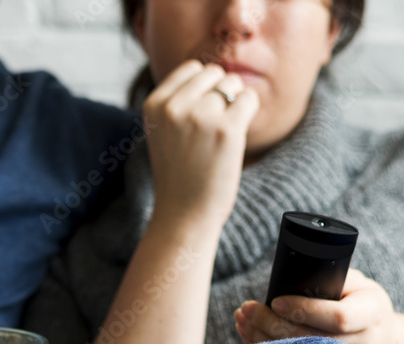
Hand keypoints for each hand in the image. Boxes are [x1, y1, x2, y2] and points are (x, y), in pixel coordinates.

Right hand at [143, 60, 260, 230]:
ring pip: (233, 84)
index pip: (192, 69)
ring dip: (235, 105)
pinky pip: (249, 99)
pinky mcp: (227, 128)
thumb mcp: (164, 132)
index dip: (204, 89)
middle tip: (212, 130)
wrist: (183, 215)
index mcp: (154, 104)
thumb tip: (215, 72)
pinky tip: (236, 137)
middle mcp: (174, 106)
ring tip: (221, 136)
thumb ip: (179, 101)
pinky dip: (248, 115)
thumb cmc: (178, 176)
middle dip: (220, 96)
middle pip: (214, 73)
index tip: (200, 118)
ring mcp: (200, 116)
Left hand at [234, 269, 402, 343]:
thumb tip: (294, 275)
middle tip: (248, 308)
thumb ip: (333, 279)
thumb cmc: (363, 302)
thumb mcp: (359, 283)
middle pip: (311, 341)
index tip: (275, 301)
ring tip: (242, 318)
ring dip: (262, 338)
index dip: (304, 310)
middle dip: (273, 324)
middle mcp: (362, 343)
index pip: (338, 318)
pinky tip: (247, 334)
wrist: (381, 337)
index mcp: (371, 313)